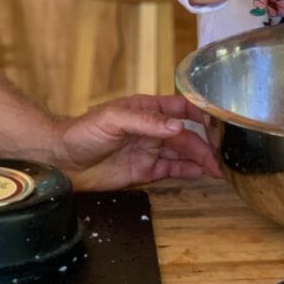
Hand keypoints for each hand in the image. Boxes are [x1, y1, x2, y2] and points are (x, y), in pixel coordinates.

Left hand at [50, 94, 220, 190]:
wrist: (60, 160)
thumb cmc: (82, 132)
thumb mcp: (113, 120)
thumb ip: (145, 122)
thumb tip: (176, 127)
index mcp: (146, 110)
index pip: (181, 109)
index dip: (200, 115)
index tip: (217, 123)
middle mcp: (151, 130)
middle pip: (186, 136)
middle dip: (205, 145)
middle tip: (222, 156)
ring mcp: (149, 150)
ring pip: (182, 154)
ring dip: (200, 160)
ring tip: (219, 168)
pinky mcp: (143, 171)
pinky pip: (170, 170)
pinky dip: (187, 172)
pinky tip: (200, 174)